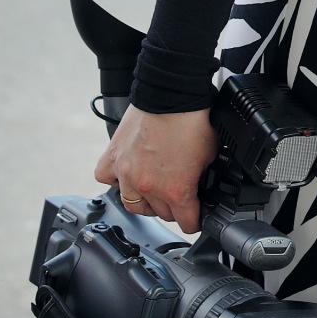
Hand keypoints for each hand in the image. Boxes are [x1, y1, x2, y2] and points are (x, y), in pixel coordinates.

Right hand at [95, 104, 217, 234]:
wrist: (170, 94)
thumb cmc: (192, 118)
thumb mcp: (210, 154)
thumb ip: (202, 176)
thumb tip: (202, 186)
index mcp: (177, 190)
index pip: (187, 223)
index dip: (195, 220)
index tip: (195, 217)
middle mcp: (149, 188)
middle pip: (161, 214)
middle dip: (171, 206)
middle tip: (176, 193)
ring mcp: (126, 175)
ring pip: (133, 205)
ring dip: (145, 200)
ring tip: (153, 187)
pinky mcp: (112, 159)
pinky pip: (107, 180)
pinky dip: (115, 179)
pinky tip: (127, 173)